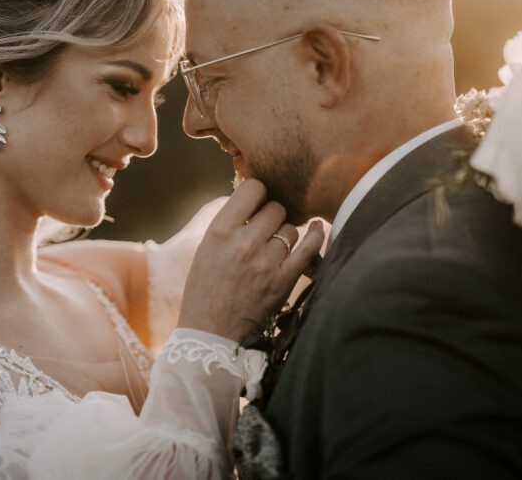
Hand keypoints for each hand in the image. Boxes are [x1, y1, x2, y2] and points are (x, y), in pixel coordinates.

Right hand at [176, 179, 324, 340]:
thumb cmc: (205, 289)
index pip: (253, 188)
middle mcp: (244, 243)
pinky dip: (316, 235)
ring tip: (271, 250)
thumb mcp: (206, 249)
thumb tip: (258, 201)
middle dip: (271, 216)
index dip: (257, 192)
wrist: (210, 333)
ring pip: (291, 228)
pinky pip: (310, 247)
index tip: (256, 203)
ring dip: (285, 235)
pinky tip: (316, 229)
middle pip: (276, 208)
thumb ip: (230, 223)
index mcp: (220, 231)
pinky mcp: (284, 281)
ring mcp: (266, 262)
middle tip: (263, 231)